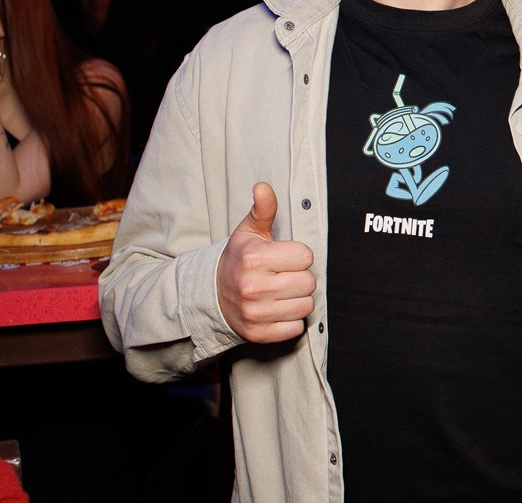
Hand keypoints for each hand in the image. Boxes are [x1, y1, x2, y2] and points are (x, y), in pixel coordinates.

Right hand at [216, 182, 315, 343]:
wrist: (213, 294)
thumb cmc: (239, 259)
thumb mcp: (249, 231)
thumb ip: (263, 209)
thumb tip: (262, 186)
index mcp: (254, 258)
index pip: (306, 256)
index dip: (298, 256)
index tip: (283, 258)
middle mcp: (253, 287)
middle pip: (309, 282)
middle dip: (299, 277)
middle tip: (282, 276)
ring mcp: (255, 313)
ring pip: (306, 306)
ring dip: (297, 299)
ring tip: (280, 292)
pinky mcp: (258, 334)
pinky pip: (296, 328)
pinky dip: (290, 321)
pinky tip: (276, 310)